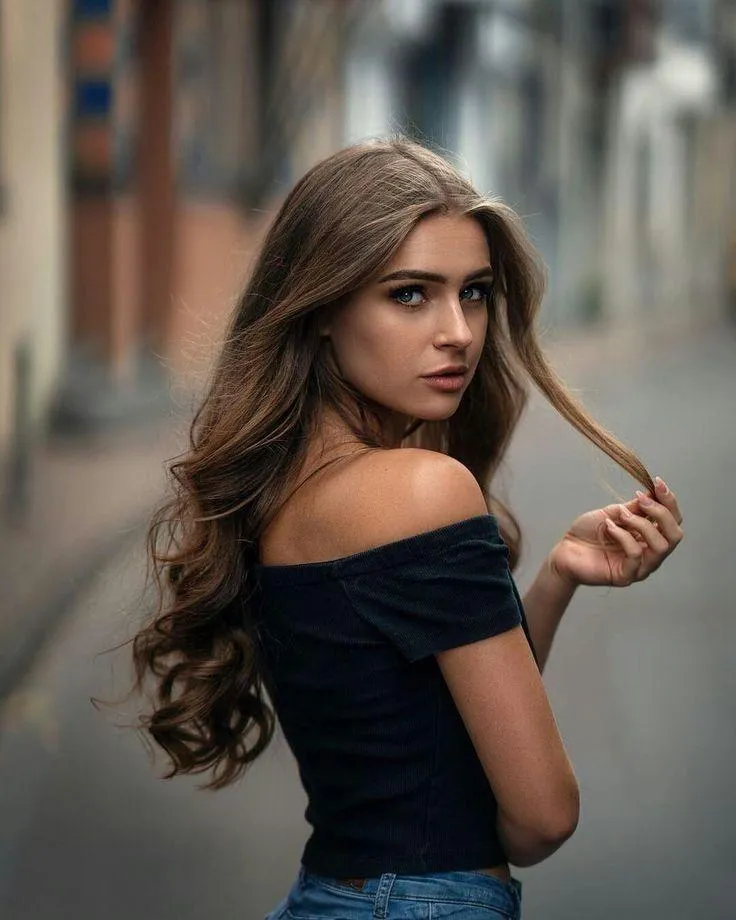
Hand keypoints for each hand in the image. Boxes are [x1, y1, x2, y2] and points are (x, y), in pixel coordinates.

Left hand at [549, 477, 682, 587]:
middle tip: (641, 499)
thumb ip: (635, 507)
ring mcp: (640, 567)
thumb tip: (654, 493)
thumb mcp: (614, 513)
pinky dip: (623, 536)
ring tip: (621, 515)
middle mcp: (650, 553)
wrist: (564, 551)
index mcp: (650, 537)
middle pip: (675, 535)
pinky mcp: (626, 576)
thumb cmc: (588, 532)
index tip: (657, 482)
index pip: (673, 521)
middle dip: (661, 513)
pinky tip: (609, 528)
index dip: (669, 501)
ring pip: (661, 546)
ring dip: (642, 524)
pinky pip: (636, 555)